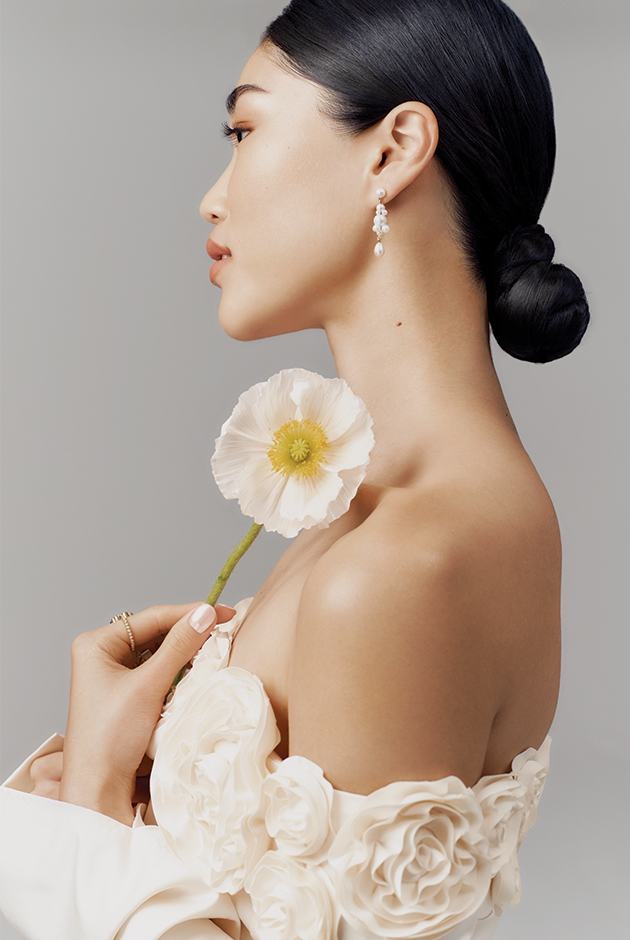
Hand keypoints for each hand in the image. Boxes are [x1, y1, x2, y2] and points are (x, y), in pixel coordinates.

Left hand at [59, 601, 236, 824]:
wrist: (98, 789)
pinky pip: (156, 672)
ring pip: (158, 652)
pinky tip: (195, 670)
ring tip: (214, 647)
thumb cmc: (111, 738)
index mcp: (96, 644)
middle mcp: (101, 654)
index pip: (152, 618)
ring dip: (185, 652)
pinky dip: (177, 671)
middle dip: (187, 632)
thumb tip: (206, 614)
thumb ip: (179, 647)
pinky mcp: (124, 694)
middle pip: (155, 632)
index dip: (189, 614)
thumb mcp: (148, 686)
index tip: (223, 612)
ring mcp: (112, 675)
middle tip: (223, 629)